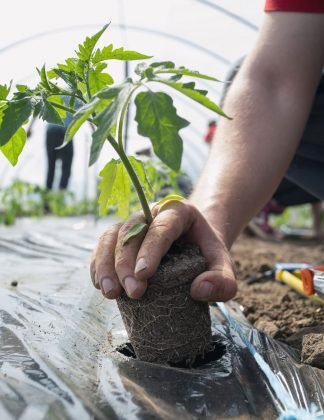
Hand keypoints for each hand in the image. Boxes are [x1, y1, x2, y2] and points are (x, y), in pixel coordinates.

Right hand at [90, 200, 236, 301]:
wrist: (194, 242)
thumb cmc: (207, 253)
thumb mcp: (223, 265)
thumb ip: (223, 280)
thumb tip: (199, 290)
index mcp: (178, 212)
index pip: (162, 227)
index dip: (150, 249)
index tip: (144, 275)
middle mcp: (151, 214)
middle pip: (132, 233)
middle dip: (127, 263)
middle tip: (133, 293)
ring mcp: (133, 224)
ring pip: (111, 237)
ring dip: (106, 264)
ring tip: (109, 292)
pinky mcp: (120, 237)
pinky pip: (103, 246)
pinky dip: (98, 264)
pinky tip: (99, 284)